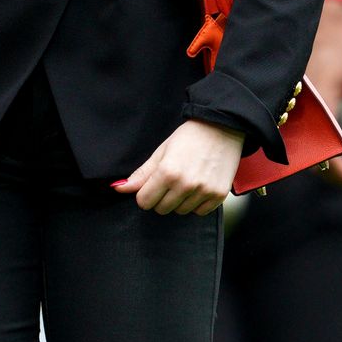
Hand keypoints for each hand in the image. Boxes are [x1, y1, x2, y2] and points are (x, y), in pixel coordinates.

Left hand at [114, 119, 242, 215]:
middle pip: (161, 209)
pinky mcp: (219, 195)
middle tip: (170, 181)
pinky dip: (196, 203)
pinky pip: (199, 212)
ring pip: (180, 211)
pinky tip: (198, 186)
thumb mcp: (161, 153)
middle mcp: (185, 184)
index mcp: (167, 173)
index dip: (145, 194)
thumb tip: (118, 188)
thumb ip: (141, 174)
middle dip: (161, 198)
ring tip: (186, 181)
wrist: (223, 128)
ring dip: (179, 201)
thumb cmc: (189, 138)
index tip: (151, 185)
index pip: (144, 201)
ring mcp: (204, 191)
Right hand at [305, 0, 341, 196]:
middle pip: (310, 161)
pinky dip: (311, 150)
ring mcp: (289, 110)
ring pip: (300, 151)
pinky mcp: (285, 106)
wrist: (318, 24)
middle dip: (336, 177)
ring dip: (322, 166)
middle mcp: (300, 113)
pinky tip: (326, 153)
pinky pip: (294, 137)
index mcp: (322, 109)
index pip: (327, 157)